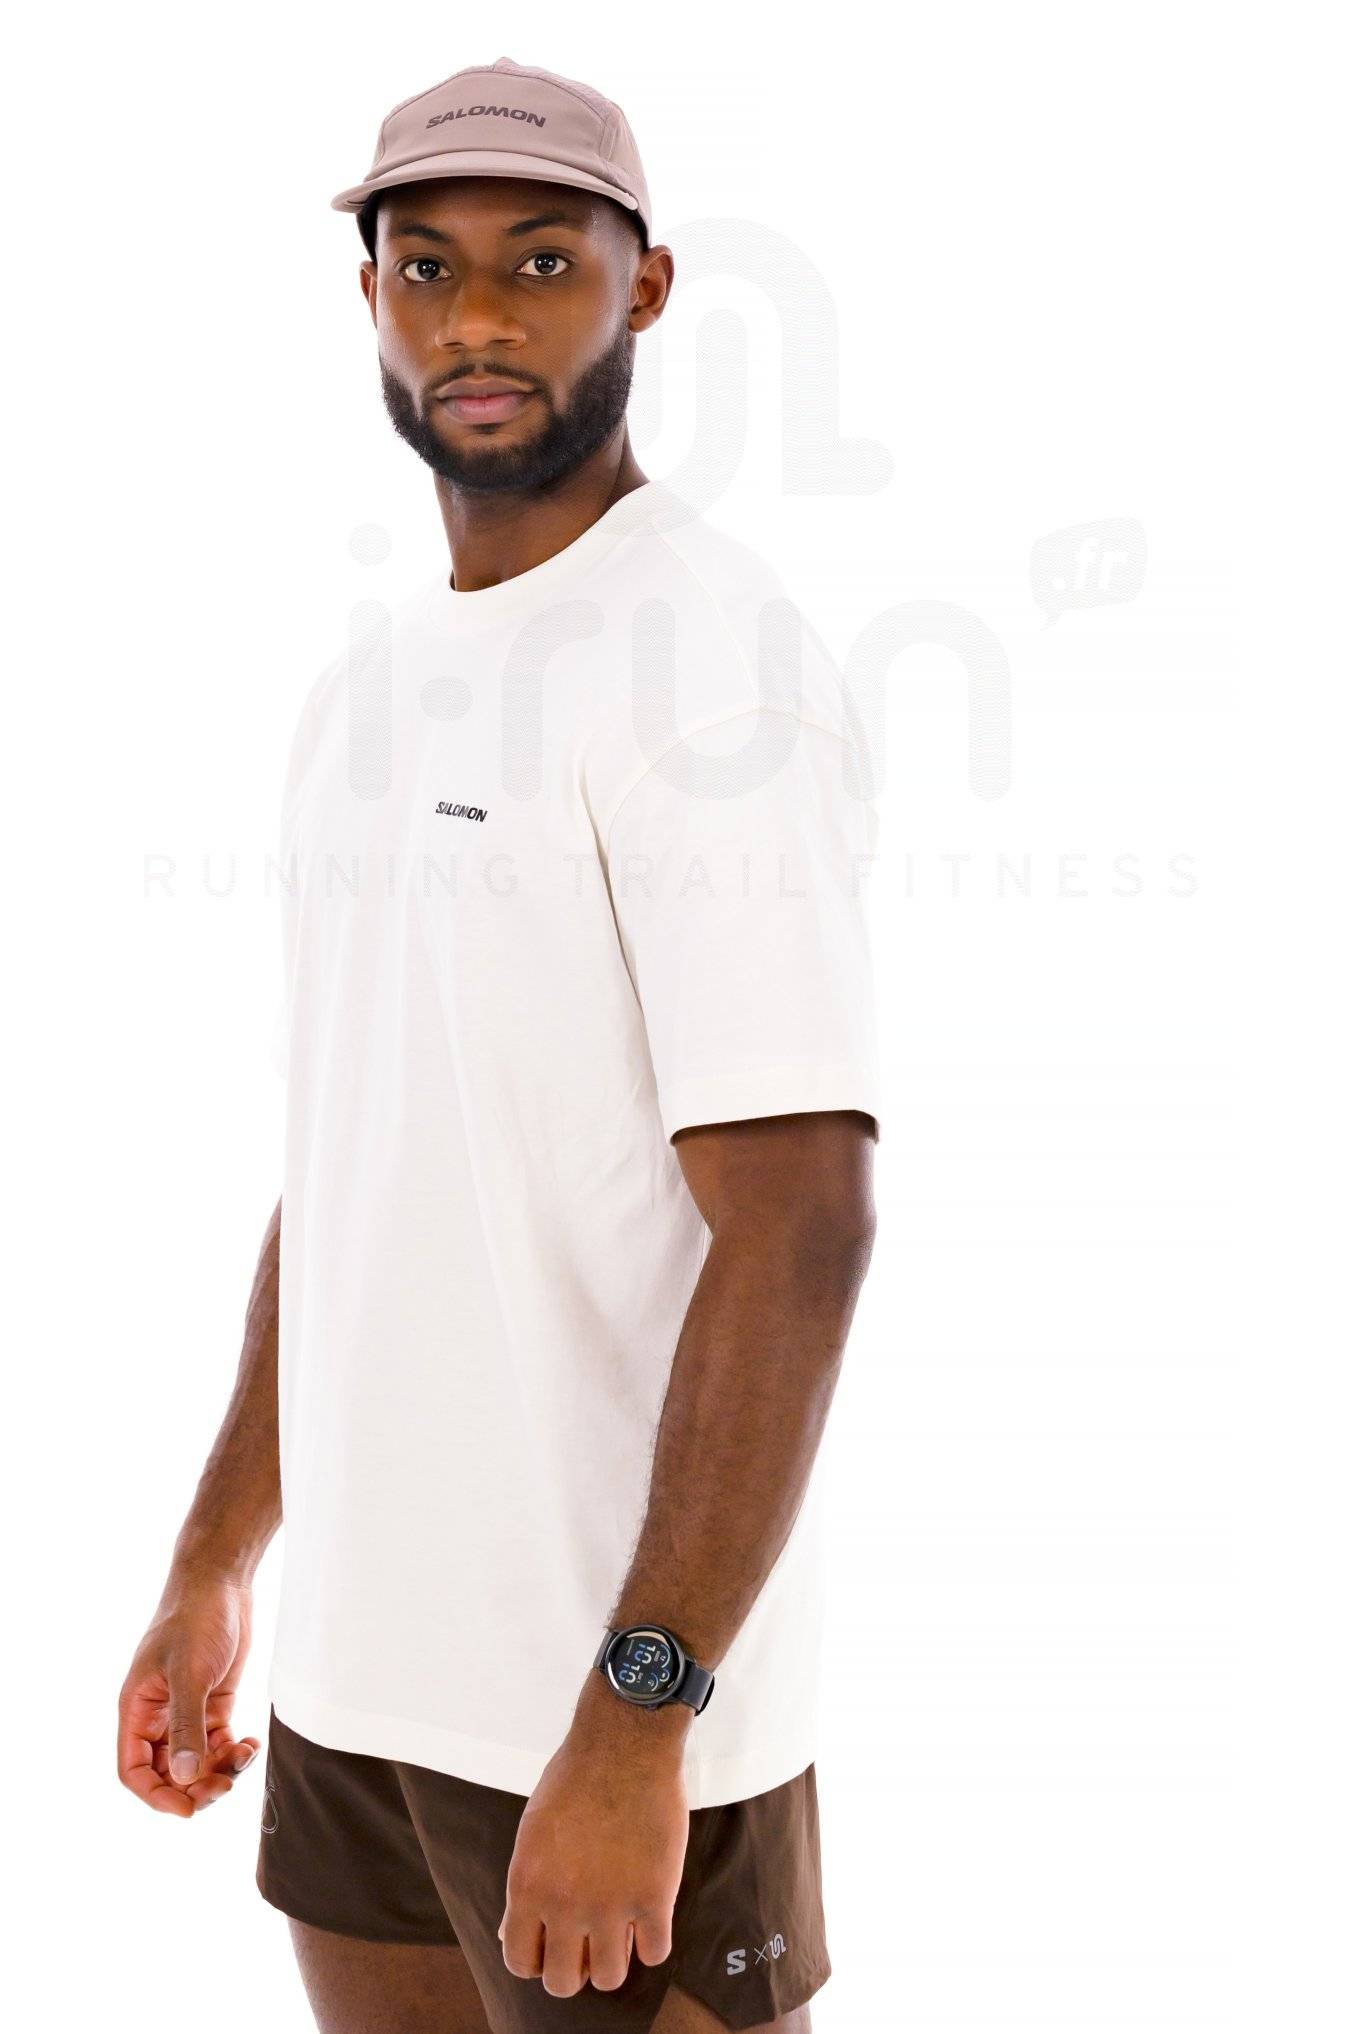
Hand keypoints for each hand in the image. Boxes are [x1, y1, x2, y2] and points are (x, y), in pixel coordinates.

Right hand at [117, 1573, 260, 1817]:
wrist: (221, 1583)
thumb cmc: (194, 1620)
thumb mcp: (189, 1673)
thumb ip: (186, 1726)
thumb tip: (183, 1777)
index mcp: (137, 1710)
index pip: (134, 1770)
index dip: (156, 1796)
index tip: (187, 1809)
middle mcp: (159, 1716)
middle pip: (168, 1773)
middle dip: (194, 1787)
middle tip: (224, 1785)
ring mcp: (186, 1710)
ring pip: (196, 1762)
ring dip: (219, 1771)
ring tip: (244, 1756)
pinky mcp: (213, 1702)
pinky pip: (218, 1743)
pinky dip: (234, 1751)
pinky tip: (251, 1744)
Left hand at [499, 1698, 690, 1997]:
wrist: (624, 1744)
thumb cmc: (576, 1779)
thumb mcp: (533, 1833)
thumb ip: (525, 1888)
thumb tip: (509, 1933)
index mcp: (528, 1887)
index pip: (520, 1962)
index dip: (538, 1961)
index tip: (554, 1946)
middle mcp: (565, 1904)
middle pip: (564, 1982)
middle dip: (575, 1969)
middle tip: (589, 1943)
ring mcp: (611, 1904)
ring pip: (610, 1978)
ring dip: (614, 1960)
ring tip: (621, 1931)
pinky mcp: (654, 1896)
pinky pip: (655, 1953)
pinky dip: (652, 1941)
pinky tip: (650, 1915)